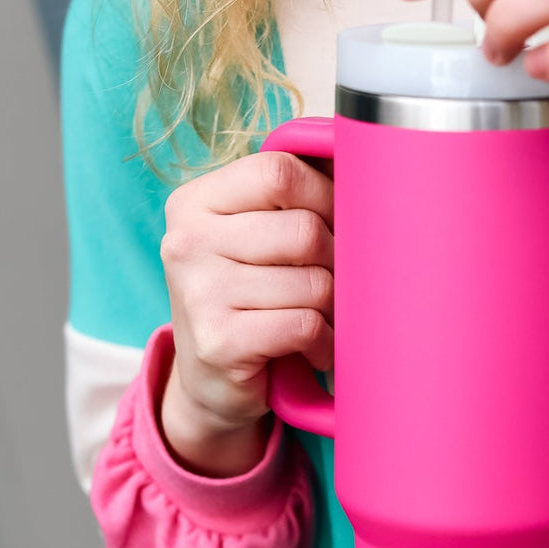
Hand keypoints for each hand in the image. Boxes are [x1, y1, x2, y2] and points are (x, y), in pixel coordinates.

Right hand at [158, 150, 334, 470]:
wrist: (209, 385)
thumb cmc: (246, 300)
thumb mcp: (251, 238)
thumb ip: (288, 200)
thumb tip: (361, 162)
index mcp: (194, 203)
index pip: (279, 172)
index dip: (325, 195)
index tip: (336, 222)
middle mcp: (187, 242)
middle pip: (305, 231)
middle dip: (336, 261)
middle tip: (330, 284)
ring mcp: (199, 292)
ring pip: (314, 283)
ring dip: (333, 309)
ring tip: (320, 320)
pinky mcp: (218, 341)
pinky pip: (305, 325)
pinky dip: (324, 343)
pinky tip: (314, 349)